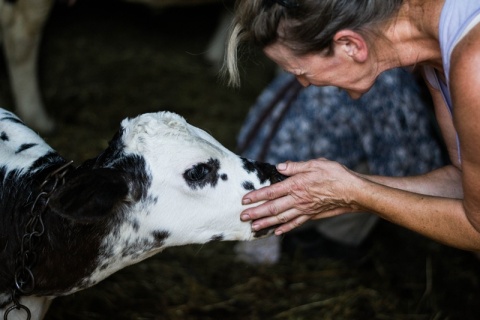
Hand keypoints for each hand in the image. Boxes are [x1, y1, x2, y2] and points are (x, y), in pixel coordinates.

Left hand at [241, 158, 362, 234]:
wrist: (354, 192)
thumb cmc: (336, 174)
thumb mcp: (315, 163)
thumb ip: (295, 166)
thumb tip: (280, 166)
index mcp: (296, 185)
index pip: (271, 192)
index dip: (257, 196)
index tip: (244, 200)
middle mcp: (298, 199)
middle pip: (273, 208)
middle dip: (256, 213)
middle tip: (242, 217)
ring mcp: (305, 209)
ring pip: (281, 218)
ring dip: (266, 223)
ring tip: (253, 228)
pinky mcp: (312, 215)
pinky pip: (296, 223)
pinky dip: (285, 228)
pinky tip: (277, 232)